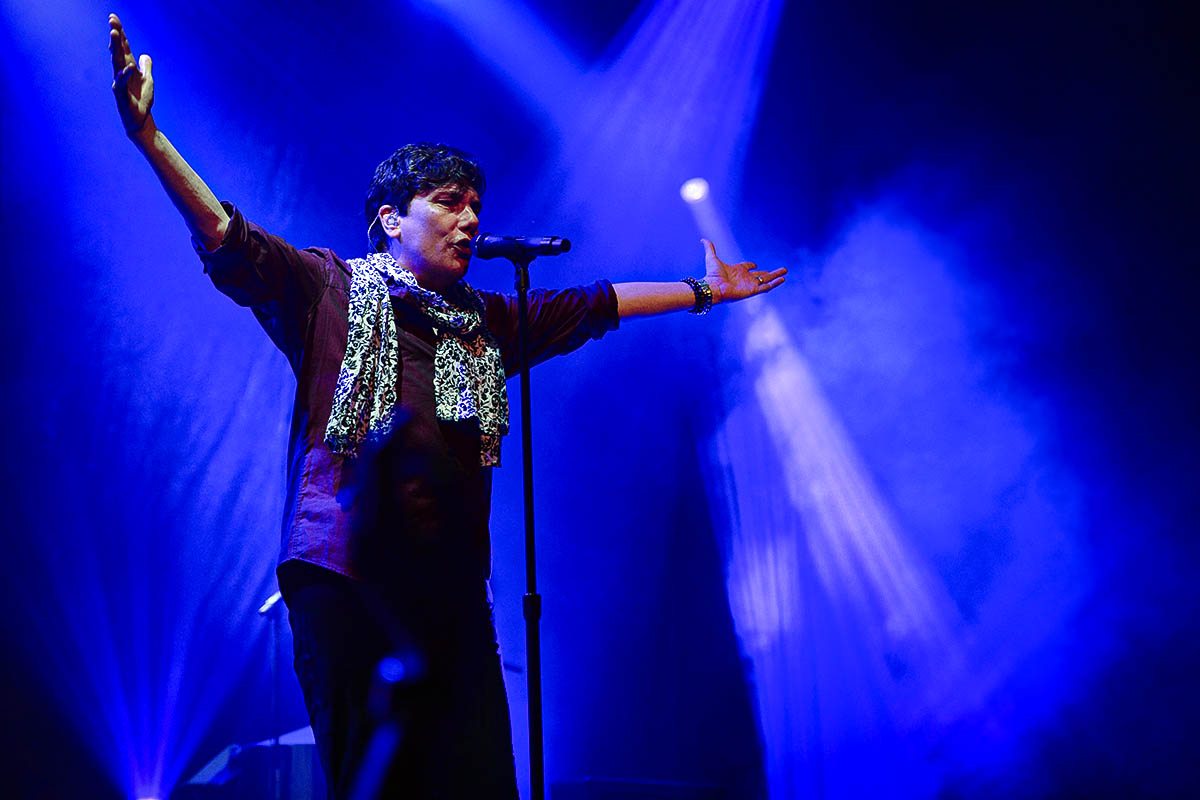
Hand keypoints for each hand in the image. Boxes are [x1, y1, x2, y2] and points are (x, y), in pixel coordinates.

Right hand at [109, 14, 154, 140]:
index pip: (123, 47)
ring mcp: (119, 82)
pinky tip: (130, 66)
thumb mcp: (147, 81)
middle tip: (112, 20)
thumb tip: (145, 55)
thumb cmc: (141, 100)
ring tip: (115, 34)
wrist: (140, 120)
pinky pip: (123, 82)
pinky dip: (126, 74)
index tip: (113, 18)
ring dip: (116, 48)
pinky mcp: (121, 94)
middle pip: (118, 51)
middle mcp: (121, 72)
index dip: (120, 33)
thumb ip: (146, 67)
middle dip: (116, 36)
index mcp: (128, 68)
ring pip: (117, 62)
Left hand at [701, 239, 786, 303]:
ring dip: (776, 276)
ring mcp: (749, 285)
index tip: (755, 265)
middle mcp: (745, 278)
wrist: (713, 287)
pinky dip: (775, 283)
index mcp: (737, 271)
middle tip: (781, 270)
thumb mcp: (712, 258)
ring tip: (786, 272)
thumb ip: (710, 248)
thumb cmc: (712, 275)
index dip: (751, 266)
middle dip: (771, 273)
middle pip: (761, 275)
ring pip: (767, 280)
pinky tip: (782, 279)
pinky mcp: (752, 291)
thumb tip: (703, 239)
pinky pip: (766, 287)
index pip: (747, 268)